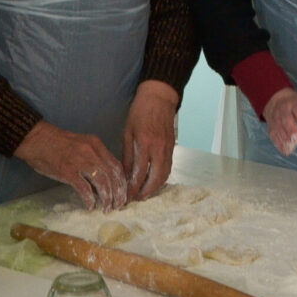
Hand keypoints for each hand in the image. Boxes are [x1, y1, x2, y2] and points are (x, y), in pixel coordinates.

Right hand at [14, 121, 127, 211]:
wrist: (36, 139)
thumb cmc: (57, 144)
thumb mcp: (81, 145)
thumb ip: (93, 158)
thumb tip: (102, 180)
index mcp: (96, 144)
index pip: (117, 165)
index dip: (122, 181)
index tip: (123, 193)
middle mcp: (92, 152)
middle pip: (113, 175)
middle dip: (118, 193)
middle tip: (119, 205)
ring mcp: (80, 161)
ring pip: (102, 182)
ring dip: (107, 198)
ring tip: (106, 208)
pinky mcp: (68, 171)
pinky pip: (84, 188)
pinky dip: (89, 199)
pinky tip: (90, 206)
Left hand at [123, 80, 179, 200]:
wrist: (159, 98)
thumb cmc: (139, 112)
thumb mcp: (127, 132)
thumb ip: (127, 154)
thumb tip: (124, 174)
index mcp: (144, 143)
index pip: (139, 172)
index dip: (132, 187)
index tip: (126, 195)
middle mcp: (158, 148)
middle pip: (155, 178)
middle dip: (145, 192)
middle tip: (135, 198)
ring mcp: (167, 148)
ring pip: (164, 175)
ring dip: (155, 187)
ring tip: (144, 193)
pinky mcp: (172, 147)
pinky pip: (168, 167)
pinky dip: (161, 178)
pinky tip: (153, 181)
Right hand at [261, 88, 296, 155]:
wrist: (277, 100)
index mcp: (296, 104)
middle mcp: (284, 111)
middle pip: (286, 120)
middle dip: (292, 131)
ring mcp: (276, 119)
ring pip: (278, 129)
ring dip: (285, 139)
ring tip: (292, 148)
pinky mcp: (271, 126)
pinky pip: (273, 135)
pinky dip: (278, 144)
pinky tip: (285, 150)